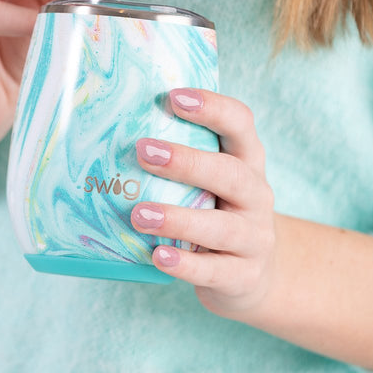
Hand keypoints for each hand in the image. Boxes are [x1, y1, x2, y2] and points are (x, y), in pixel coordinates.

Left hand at [131, 88, 276, 316]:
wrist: (252, 272)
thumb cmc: (216, 211)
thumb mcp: (211, 180)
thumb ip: (182, 157)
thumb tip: (114, 129)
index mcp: (248, 161)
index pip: (240, 124)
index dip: (212, 107)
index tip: (173, 96)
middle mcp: (257, 195)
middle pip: (232, 174)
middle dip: (188, 162)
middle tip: (144, 151)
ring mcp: (255, 238)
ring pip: (222, 227)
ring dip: (179, 219)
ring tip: (139, 214)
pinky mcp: (244, 276)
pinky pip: (215, 271)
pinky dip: (186, 264)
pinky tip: (158, 256)